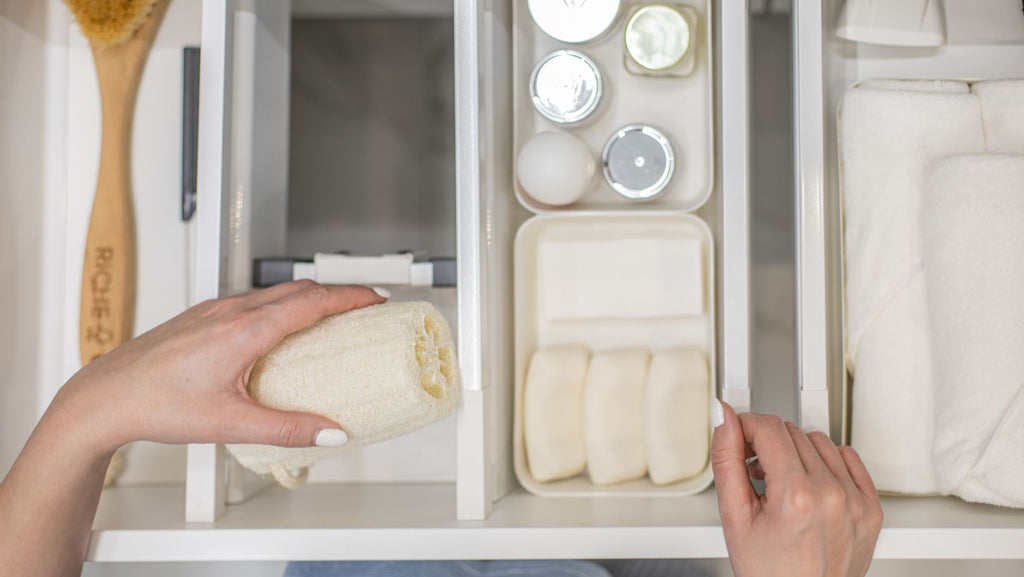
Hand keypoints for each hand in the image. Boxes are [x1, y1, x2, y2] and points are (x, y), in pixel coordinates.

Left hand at [50, 280, 386, 455]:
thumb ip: (287, 429)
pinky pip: (252, 300)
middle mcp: (230, 311)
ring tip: (329, 318)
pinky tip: (279, 330)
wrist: (105, 397)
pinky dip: (281, 306)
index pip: (312, 301)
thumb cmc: (155, 405)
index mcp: (243, 330)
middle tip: (364, 307)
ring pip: (274, 291)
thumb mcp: (230, 424)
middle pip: (298, 288)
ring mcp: (213, 309)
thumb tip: (330, 432)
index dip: (351, 296)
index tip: (377, 299)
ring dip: (309, 298)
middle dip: (337, 293)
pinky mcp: (201, 316)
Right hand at [711, 401, 882, 576]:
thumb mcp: (734, 517)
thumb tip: (723, 418)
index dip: (745, 426)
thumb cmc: (769, 573)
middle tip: (753, 471)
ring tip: (781, 481)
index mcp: (796, 495)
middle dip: (766, 444)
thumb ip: (726, 460)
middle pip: (792, 432)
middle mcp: (831, 494)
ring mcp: (856, 501)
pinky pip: (850, 459)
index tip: (737, 436)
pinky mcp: (871, 509)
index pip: (768, 428)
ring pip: (820, 441)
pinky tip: (810, 483)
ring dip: (796, 452)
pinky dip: (828, 462)